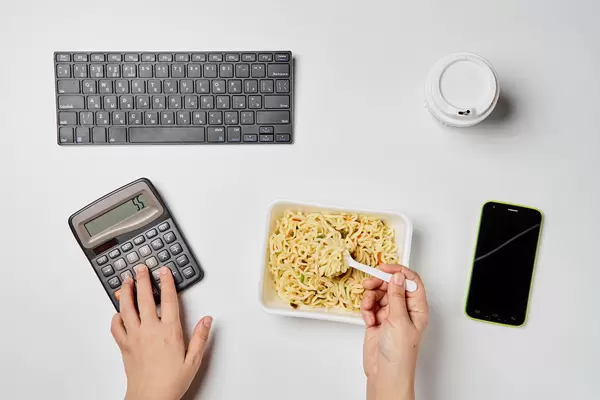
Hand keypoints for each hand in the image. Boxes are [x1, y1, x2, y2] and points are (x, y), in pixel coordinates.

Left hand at [111, 264, 212, 399]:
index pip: (168, 299)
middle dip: (142, 280)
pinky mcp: (124, 345)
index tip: (164, 271)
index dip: (166, 282)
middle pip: (144, 298)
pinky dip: (116, 317)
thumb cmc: (171, 382)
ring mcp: (135, 337)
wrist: (150, 398)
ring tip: (126, 282)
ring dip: (126, 292)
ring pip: (127, 308)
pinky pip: (116, 327)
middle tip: (141, 268)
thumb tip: (206, 320)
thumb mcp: (193, 360)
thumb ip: (201, 338)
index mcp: (169, 331)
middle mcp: (150, 330)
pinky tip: (117, 312)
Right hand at [361, 265, 427, 399]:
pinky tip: (368, 319)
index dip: (398, 271)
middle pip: (392, 285)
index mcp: (417, 308)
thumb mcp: (399, 320)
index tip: (384, 268)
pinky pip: (370, 306)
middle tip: (370, 284)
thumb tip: (398, 275)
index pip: (411, 281)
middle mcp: (404, 309)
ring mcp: (390, 315)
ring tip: (369, 308)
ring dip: (370, 297)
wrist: (385, 373)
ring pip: (378, 294)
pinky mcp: (377, 321)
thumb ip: (397, 295)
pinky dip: (366, 309)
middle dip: (380, 283)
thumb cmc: (400, 353)